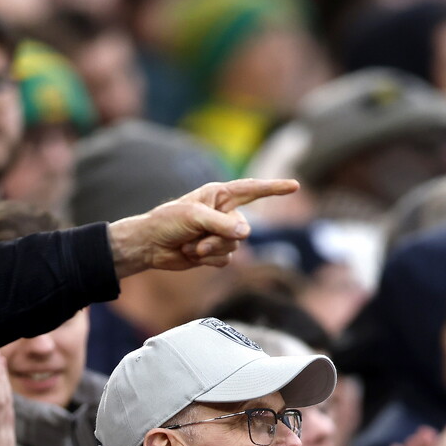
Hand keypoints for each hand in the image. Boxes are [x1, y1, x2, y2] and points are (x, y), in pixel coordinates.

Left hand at [108, 179, 299, 277]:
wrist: (150, 245)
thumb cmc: (167, 222)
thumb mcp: (194, 218)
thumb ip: (222, 224)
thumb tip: (246, 233)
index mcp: (220, 195)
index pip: (253, 190)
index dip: (274, 188)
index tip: (295, 185)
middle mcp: (224, 213)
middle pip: (242, 229)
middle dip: (220, 238)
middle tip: (197, 240)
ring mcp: (221, 234)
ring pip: (235, 246)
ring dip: (211, 250)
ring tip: (191, 246)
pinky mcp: (215, 252)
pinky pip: (225, 260)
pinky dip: (208, 260)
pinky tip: (192, 254)